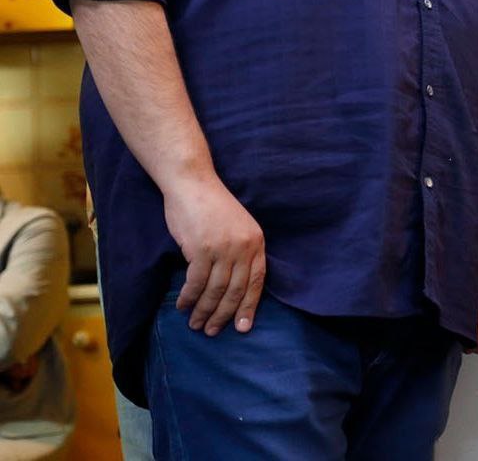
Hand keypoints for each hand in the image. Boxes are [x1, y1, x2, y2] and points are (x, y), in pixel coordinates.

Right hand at [163, 176, 265, 336]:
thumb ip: (240, 252)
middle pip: (236, 290)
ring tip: (195, 323)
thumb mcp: (238, 227)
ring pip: (215, 290)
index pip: (257, 281)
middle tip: (212, 331)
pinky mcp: (201, 249)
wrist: (193, 184)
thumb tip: (235, 288)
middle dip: (224, 315)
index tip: (242, 328)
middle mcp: (244, 246)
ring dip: (204, 311)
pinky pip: (195, 283)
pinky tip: (182, 305)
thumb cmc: (212, 207)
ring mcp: (223, 248)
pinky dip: (188, 298)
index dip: (249, 306)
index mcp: (256, 241)